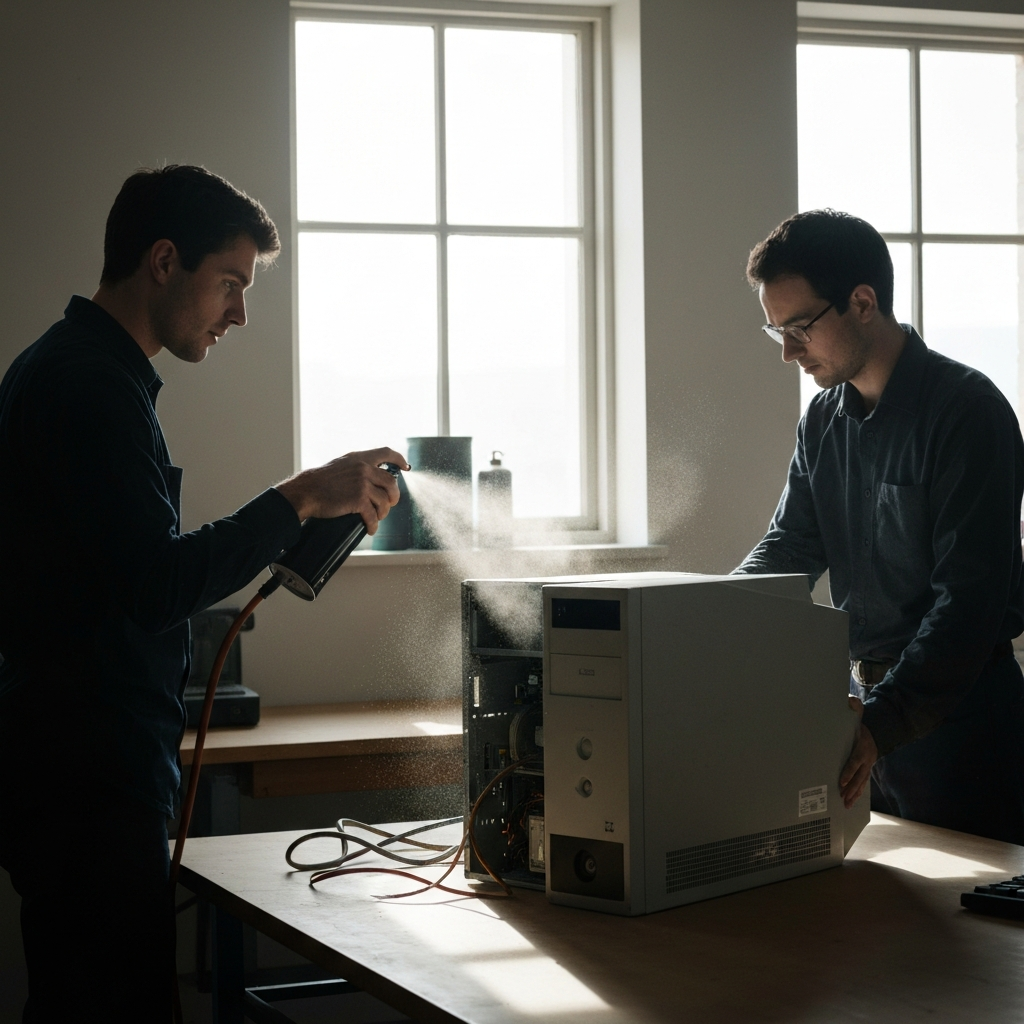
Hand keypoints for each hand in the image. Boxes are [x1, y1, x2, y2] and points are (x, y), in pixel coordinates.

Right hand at [275, 447, 409, 532]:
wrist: (306, 491)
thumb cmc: (320, 481)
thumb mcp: (341, 465)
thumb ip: (357, 467)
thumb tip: (372, 476)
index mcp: (360, 458)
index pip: (386, 453)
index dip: (399, 460)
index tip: (405, 467)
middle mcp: (364, 468)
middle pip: (391, 482)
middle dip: (393, 496)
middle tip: (390, 503)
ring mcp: (362, 484)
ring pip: (384, 501)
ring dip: (383, 512)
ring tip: (377, 517)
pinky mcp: (358, 500)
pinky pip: (373, 515)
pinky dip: (373, 525)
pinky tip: (370, 528)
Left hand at [840, 695, 877, 808]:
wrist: (877, 730)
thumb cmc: (863, 722)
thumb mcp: (859, 711)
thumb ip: (854, 705)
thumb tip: (849, 701)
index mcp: (863, 747)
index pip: (854, 762)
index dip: (848, 772)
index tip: (840, 781)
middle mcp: (867, 759)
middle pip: (858, 777)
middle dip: (850, 788)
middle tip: (842, 798)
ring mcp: (868, 766)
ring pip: (861, 783)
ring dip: (854, 794)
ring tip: (846, 805)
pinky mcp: (866, 769)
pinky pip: (862, 783)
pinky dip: (858, 793)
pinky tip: (851, 801)